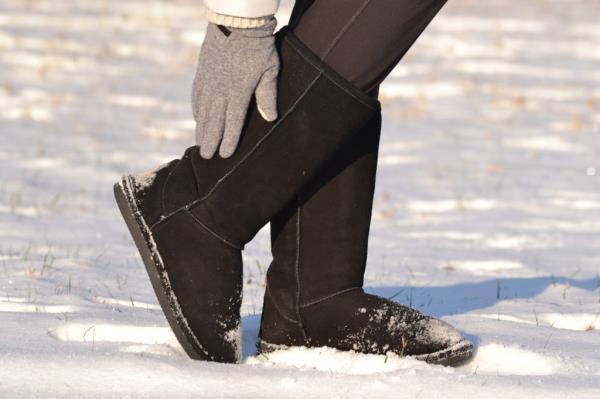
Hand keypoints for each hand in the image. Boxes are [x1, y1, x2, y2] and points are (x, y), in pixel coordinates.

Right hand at [192, 19, 278, 158]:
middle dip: (210, 140)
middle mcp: (220, 89)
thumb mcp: (270, 70)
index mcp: (238, 92)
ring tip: (199, 142)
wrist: (238, 20)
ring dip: (201, 128)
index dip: (229, 140)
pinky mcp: (202, 70)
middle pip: (214, 121)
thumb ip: (267, 95)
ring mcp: (209, 79)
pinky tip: (196, 117)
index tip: (224, 155)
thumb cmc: (259, 46)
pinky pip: (196, 94)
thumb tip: (270, 118)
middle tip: (205, 157)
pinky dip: (196, 108)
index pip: (233, 122)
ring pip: (202, 110)